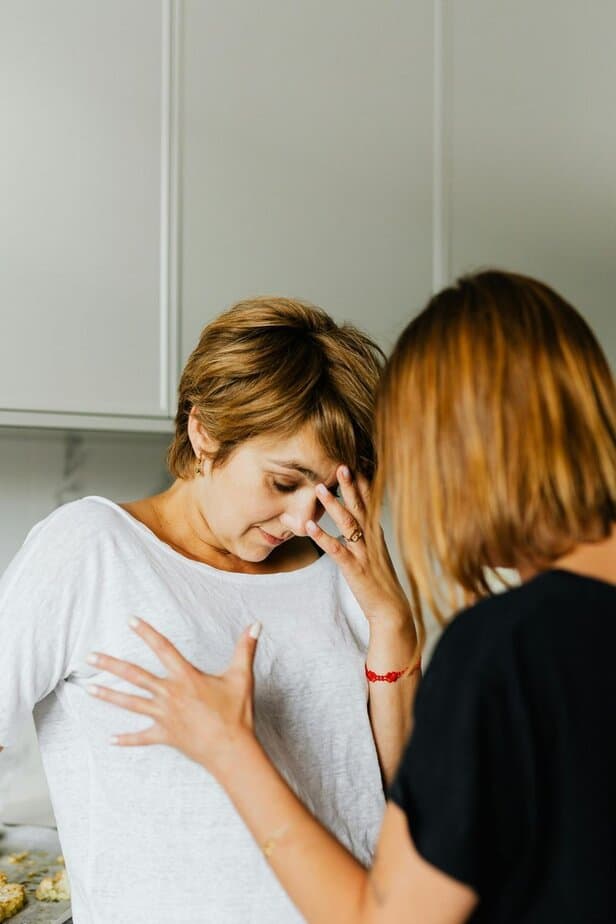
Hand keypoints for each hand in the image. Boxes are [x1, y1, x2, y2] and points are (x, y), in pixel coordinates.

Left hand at [86, 617, 259, 774]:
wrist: (231, 749)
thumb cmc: (236, 713)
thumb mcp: (242, 676)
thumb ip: (245, 648)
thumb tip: (255, 624)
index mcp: (186, 677)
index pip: (163, 649)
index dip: (147, 633)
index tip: (131, 620)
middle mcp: (170, 694)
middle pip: (135, 676)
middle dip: (111, 665)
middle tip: (90, 657)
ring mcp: (165, 716)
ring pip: (131, 704)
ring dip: (109, 696)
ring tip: (88, 689)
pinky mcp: (165, 735)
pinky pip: (142, 737)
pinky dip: (127, 739)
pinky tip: (111, 739)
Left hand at [307, 465, 413, 631]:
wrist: (391, 610)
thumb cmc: (380, 582)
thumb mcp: (375, 554)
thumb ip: (365, 537)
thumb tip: (352, 523)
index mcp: (376, 535)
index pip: (370, 504)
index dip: (362, 484)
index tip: (354, 464)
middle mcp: (372, 540)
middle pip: (360, 508)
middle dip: (350, 486)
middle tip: (340, 465)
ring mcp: (363, 554)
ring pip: (348, 524)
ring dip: (333, 505)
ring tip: (319, 488)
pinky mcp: (354, 569)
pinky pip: (336, 550)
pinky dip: (323, 537)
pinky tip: (310, 526)